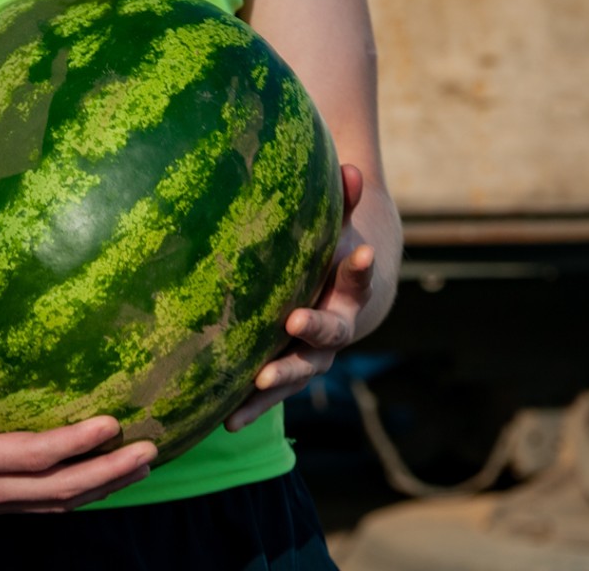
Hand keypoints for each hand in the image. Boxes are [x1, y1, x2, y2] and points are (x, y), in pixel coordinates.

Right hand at [0, 348, 156, 513]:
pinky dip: (83, 493)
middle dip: (107, 471)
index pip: (32, 456)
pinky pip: (46, 504)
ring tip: (144, 463)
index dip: (75, 444)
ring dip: (104, 487)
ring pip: (56, 504)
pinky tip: (111, 474)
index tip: (113, 422)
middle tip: (150, 448)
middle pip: (56, 490)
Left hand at [225, 164, 374, 430]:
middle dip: (315, 326)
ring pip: (301, 371)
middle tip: (295, 320)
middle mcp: (335, 329)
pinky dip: (253, 406)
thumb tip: (351, 167)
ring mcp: (311, 357)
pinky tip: (227, 421)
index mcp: (348, 291)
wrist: (333, 306)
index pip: (359, 276)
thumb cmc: (326, 258)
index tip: (360, 252)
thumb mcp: (334, 232)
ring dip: (282, 375)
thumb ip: (342, 204)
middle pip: (330, 333)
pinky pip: (271, 395)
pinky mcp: (285, 376)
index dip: (360, 266)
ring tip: (260, 379)